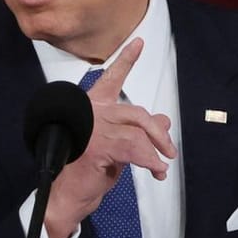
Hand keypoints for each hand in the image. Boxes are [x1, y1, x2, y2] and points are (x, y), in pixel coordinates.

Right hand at [44, 39, 174, 237]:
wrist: (68, 195)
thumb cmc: (88, 170)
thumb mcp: (118, 147)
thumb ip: (137, 131)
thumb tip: (164, 120)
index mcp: (94, 107)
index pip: (111, 78)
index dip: (126, 60)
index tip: (139, 42)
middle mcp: (92, 112)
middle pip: (137, 112)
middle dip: (158, 132)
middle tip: (170, 150)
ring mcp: (93, 128)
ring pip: (137, 131)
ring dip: (155, 150)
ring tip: (161, 166)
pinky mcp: (97, 147)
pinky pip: (134, 148)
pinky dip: (149, 160)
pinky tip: (156, 170)